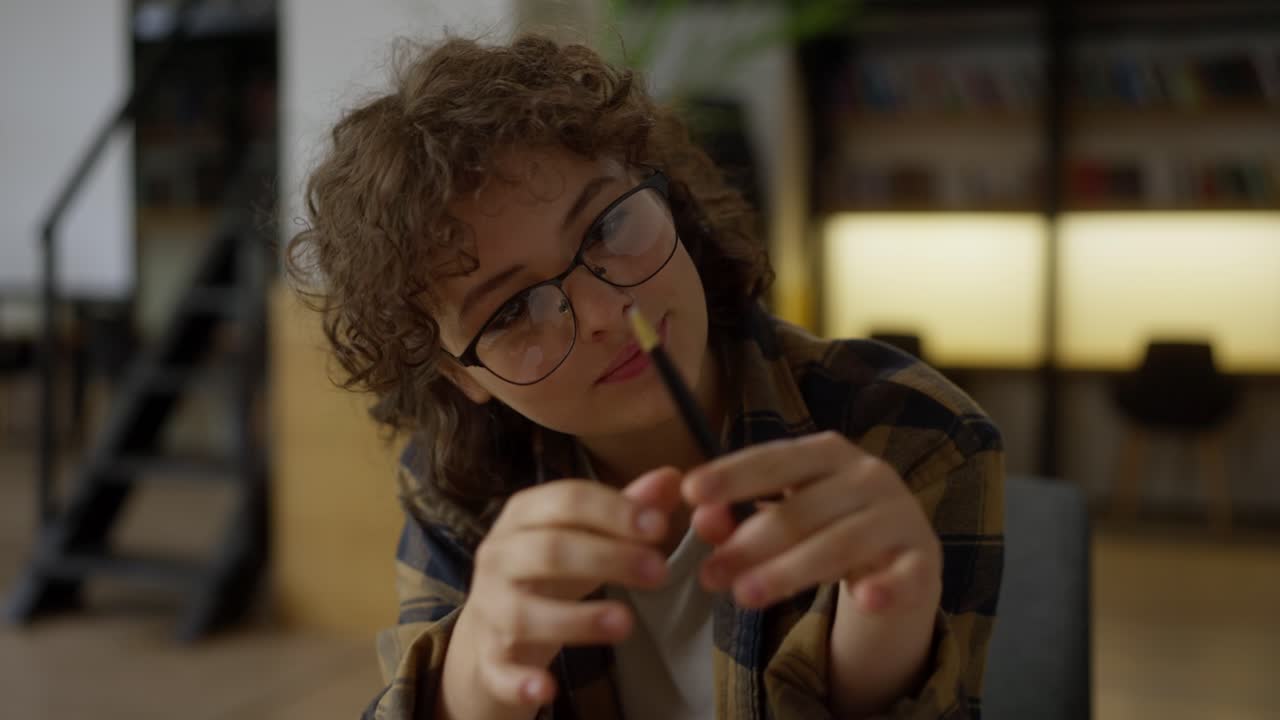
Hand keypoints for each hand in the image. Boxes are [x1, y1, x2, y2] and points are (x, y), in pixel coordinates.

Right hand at [452, 467, 682, 711]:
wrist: (493, 631)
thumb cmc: (549, 573)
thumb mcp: (585, 536)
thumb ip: (626, 509)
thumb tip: (673, 478)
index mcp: (523, 517)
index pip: (566, 500)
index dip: (614, 511)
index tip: (659, 525)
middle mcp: (499, 557)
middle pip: (549, 551)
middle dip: (607, 558)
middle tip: (660, 572)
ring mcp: (490, 609)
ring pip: (524, 613)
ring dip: (577, 618)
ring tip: (627, 623)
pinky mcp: (489, 659)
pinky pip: (501, 671)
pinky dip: (522, 679)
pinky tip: (549, 688)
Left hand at [681, 431, 941, 613]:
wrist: (901, 554)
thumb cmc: (825, 525)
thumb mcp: (780, 515)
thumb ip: (737, 517)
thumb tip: (701, 518)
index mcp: (828, 453)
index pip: (776, 461)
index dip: (733, 475)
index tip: (690, 492)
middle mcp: (869, 476)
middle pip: (801, 511)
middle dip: (749, 544)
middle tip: (707, 576)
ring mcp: (900, 517)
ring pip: (840, 545)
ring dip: (790, 572)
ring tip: (744, 597)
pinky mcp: (923, 561)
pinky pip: (905, 575)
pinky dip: (886, 587)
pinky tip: (864, 599)